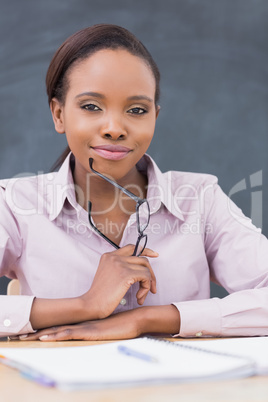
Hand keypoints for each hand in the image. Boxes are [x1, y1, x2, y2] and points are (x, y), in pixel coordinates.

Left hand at [16, 305, 180, 341]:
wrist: (134, 319)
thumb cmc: (124, 323)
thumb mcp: (108, 326)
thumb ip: (101, 325)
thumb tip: (97, 327)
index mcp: (84, 324)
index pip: (62, 325)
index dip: (48, 327)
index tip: (34, 330)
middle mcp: (81, 324)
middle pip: (56, 327)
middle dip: (38, 330)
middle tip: (22, 334)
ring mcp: (84, 328)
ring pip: (57, 331)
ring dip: (41, 334)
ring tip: (25, 337)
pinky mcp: (89, 332)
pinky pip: (68, 335)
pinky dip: (55, 336)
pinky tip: (45, 338)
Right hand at [81, 244, 157, 318]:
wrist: (91, 305)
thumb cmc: (100, 295)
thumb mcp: (107, 275)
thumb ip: (119, 267)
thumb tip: (140, 268)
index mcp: (108, 256)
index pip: (131, 247)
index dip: (145, 250)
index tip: (154, 254)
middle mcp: (114, 257)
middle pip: (142, 259)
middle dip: (150, 273)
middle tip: (152, 287)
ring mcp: (120, 264)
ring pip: (146, 269)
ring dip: (148, 284)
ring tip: (141, 296)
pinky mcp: (126, 274)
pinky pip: (146, 277)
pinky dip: (146, 288)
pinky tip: (138, 297)